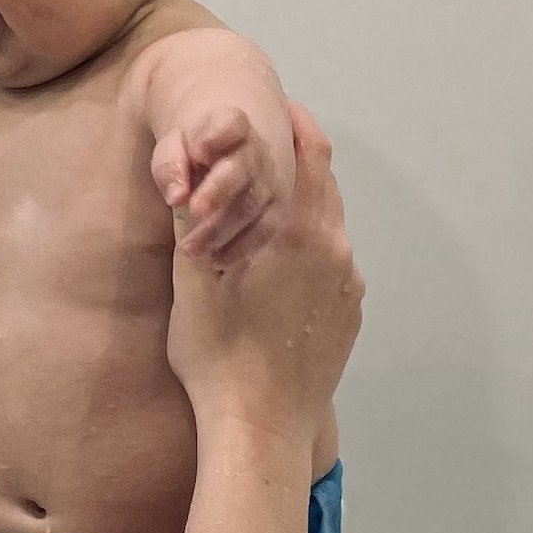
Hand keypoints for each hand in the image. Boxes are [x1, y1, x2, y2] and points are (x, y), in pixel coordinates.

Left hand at [151, 104, 287, 267]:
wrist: (233, 145)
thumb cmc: (198, 147)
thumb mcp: (175, 145)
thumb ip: (170, 164)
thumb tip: (176, 197)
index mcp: (231, 124)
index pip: (230, 123)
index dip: (217, 134)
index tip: (198, 149)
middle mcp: (257, 151)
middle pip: (242, 169)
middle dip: (219, 190)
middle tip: (194, 209)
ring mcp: (271, 180)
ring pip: (252, 205)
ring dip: (222, 229)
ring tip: (191, 248)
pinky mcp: (276, 208)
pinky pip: (265, 230)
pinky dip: (242, 247)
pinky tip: (215, 261)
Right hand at [166, 102, 362, 441]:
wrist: (261, 428)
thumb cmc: (218, 359)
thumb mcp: (191, 284)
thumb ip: (191, 222)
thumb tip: (184, 173)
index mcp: (300, 232)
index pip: (309, 152)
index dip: (293, 122)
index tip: (278, 105)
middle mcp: (336, 251)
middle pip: (324, 186)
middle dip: (297, 164)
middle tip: (266, 150)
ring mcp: (347, 286)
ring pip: (329, 229)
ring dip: (302, 211)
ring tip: (267, 210)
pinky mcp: (348, 316)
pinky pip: (333, 269)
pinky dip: (310, 254)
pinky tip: (279, 270)